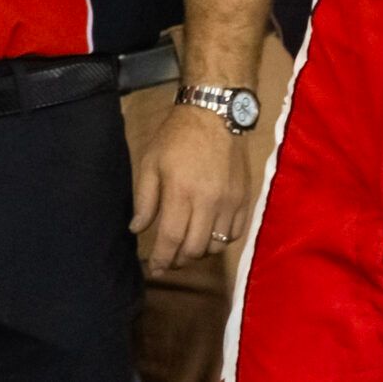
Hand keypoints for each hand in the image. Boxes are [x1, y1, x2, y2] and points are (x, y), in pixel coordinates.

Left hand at [129, 99, 248, 274]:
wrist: (217, 112)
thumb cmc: (177, 137)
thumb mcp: (151, 162)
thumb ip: (144, 199)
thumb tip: (137, 229)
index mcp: (181, 193)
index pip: (171, 240)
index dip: (160, 260)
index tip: (153, 269)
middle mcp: (208, 202)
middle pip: (194, 249)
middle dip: (178, 260)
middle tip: (169, 257)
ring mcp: (230, 201)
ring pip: (216, 246)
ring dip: (200, 251)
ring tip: (189, 244)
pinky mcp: (244, 198)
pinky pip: (235, 233)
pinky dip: (221, 240)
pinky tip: (210, 233)